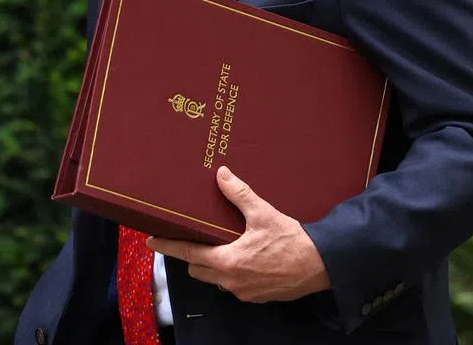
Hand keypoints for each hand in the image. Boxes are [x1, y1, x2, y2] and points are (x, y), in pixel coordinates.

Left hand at [146, 166, 330, 302]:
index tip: (151, 240)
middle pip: (198, 269)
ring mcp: (243, 292)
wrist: (321, 265)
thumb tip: (222, 174)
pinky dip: (233, 273)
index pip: (187, 253)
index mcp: (227, 261)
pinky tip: (245, 259)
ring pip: (215, 279)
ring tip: (222, 246)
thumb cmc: (292, 241)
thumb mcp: (263, 213)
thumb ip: (239, 194)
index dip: (168, 246)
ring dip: (213, 265)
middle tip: (194, 238)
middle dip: (192, 255)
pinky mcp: (257, 297)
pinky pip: (234, 286)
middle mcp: (230, 281)